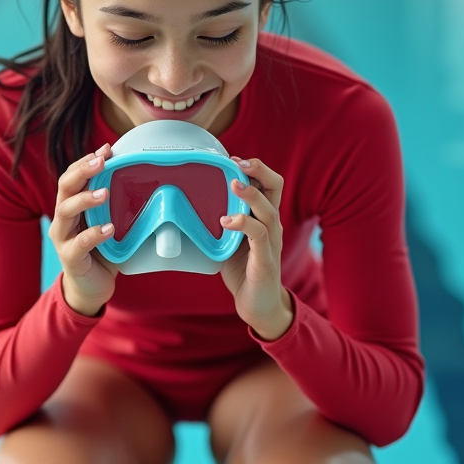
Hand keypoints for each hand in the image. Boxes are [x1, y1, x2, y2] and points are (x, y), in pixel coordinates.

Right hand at [48, 142, 119, 316]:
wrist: (92, 285)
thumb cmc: (102, 249)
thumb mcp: (110, 220)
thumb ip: (117, 203)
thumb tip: (145, 178)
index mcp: (72, 204)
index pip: (72, 175)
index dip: (86, 160)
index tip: (107, 148)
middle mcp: (62, 217)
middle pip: (65, 186)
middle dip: (82, 170)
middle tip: (101, 161)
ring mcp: (63, 238)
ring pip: (66, 211)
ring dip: (85, 199)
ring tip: (104, 193)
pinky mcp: (70, 258)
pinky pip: (79, 244)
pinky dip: (94, 234)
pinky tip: (109, 229)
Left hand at [219, 156, 293, 340]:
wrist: (258, 305)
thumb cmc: (242, 270)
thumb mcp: (228, 239)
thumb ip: (218, 220)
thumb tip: (188, 203)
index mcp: (264, 217)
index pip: (268, 183)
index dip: (254, 167)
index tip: (232, 159)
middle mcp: (272, 225)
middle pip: (275, 187)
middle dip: (258, 170)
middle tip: (237, 162)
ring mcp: (272, 242)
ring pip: (268, 209)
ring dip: (250, 194)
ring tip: (233, 184)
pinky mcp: (266, 260)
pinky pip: (259, 235)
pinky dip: (243, 223)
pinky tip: (226, 220)